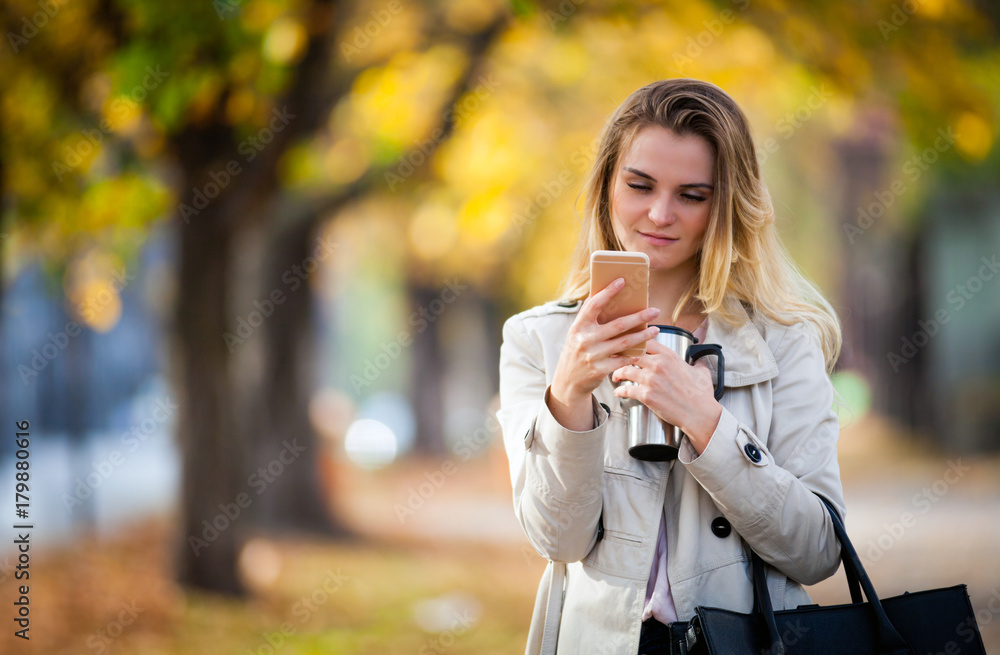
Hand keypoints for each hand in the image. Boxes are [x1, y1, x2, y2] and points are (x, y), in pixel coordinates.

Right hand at [548, 278, 659, 429]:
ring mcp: (593, 355)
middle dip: (639, 317)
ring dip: (643, 335)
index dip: (608, 292)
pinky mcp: (600, 369)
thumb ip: (591, 318)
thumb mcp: (578, 333)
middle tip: (655, 311)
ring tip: (656, 330)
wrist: (568, 380)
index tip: (622, 281)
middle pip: (618, 325)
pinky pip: (623, 360)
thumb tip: (611, 297)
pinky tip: (644, 350)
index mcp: (579, 325)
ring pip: (624, 342)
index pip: (594, 304)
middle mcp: (585, 339)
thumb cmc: (578, 350)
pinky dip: (634, 355)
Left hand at [611, 339, 722, 454]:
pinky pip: (626, 389)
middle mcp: (658, 364)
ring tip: (616, 377)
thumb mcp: (701, 372)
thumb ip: (697, 363)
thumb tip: (699, 360)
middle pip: (631, 354)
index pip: (646, 341)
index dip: (635, 343)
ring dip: (617, 373)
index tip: (629, 346)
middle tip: (616, 360)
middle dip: (621, 357)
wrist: (699, 413)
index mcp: (669, 356)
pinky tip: (618, 392)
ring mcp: (650, 379)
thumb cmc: (701, 394)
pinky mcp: (646, 395)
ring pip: (625, 370)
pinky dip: (620, 391)